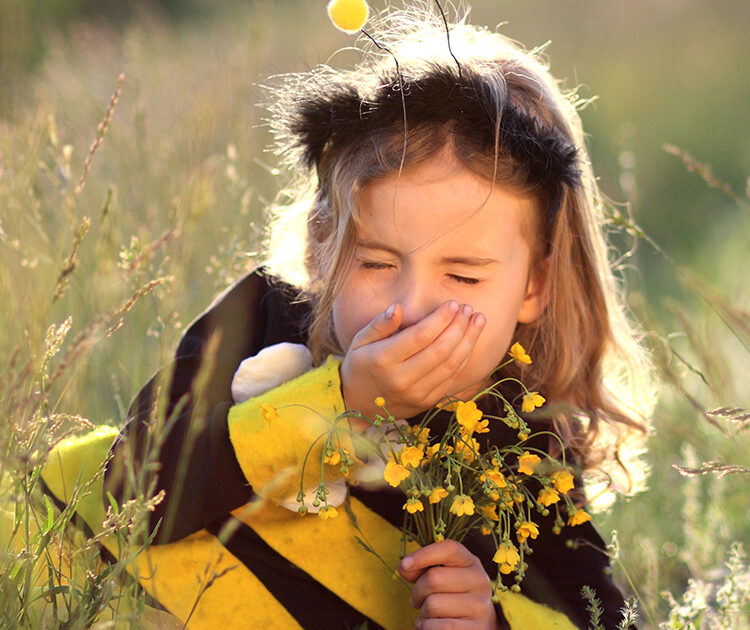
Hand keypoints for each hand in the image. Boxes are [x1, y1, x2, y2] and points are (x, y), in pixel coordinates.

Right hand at [339, 301, 485, 419]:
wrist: (357, 405)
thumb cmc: (360, 366)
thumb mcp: (359, 341)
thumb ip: (380, 324)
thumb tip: (398, 308)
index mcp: (383, 360)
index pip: (421, 336)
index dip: (441, 318)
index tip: (453, 304)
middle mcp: (401, 379)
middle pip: (440, 350)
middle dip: (459, 327)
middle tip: (469, 309)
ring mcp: (416, 394)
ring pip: (450, 365)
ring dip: (468, 341)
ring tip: (479, 321)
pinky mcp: (426, 402)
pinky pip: (451, 379)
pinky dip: (464, 359)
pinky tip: (470, 342)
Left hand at [398, 540, 498, 628]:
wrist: (477, 623)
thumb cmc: (452, 595)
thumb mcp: (441, 575)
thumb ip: (422, 567)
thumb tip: (405, 567)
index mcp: (470, 562)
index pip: (449, 549)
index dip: (424, 554)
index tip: (404, 564)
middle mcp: (479, 581)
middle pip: (434, 578)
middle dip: (417, 591)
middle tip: (417, 599)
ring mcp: (480, 606)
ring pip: (433, 604)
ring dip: (423, 612)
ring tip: (429, 613)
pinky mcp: (476, 628)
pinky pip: (439, 627)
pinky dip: (427, 627)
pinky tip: (431, 625)